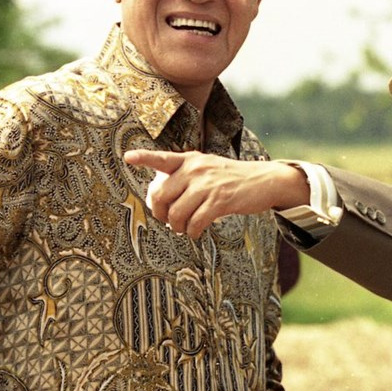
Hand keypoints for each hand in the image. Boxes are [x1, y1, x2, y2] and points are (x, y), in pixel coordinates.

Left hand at [123, 149, 308, 238]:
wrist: (264, 181)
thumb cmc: (231, 179)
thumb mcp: (207, 168)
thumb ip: (185, 177)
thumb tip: (161, 200)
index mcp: (189, 160)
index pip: (162, 158)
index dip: (144, 158)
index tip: (127, 157)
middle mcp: (195, 169)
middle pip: (162, 196)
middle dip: (161, 214)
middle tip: (168, 221)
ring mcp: (207, 184)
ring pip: (177, 213)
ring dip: (177, 227)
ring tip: (183, 229)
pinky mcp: (220, 200)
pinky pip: (195, 222)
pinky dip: (192, 232)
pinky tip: (196, 232)